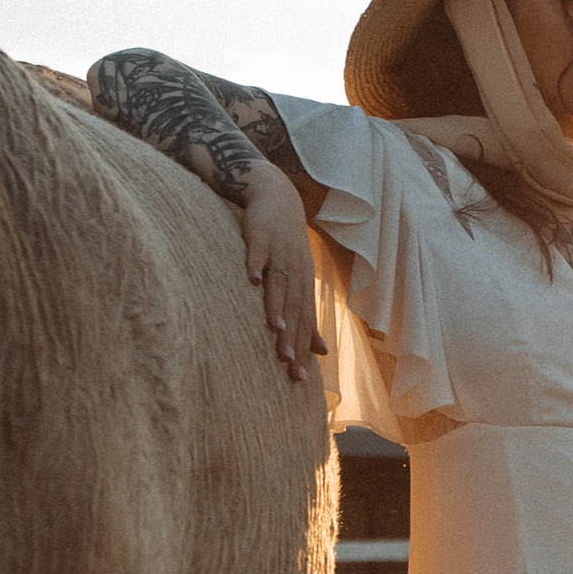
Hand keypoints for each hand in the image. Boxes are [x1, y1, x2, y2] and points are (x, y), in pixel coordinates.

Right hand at [241, 164, 319, 380]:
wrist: (276, 198)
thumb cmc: (286, 245)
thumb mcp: (299, 280)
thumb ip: (306, 316)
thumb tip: (321, 352)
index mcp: (303, 283)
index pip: (305, 320)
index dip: (302, 348)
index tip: (298, 376)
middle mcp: (296, 270)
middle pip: (295, 307)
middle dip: (292, 336)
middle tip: (287, 362)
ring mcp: (278, 251)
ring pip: (280, 283)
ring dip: (277, 305)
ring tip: (275, 329)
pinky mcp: (260, 235)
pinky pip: (258, 252)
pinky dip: (255, 265)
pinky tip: (251, 281)